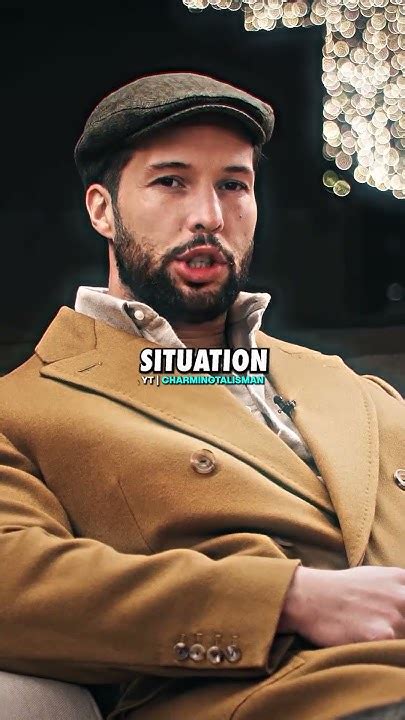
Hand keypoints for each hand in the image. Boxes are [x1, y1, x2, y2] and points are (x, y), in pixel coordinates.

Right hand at [277, 565, 404, 646]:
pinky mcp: (381, 636)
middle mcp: (402, 596)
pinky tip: (363, 642)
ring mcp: (393, 616)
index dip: (404, 615)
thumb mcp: (374, 577)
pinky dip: (380, 652)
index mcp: (401, 578)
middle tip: (382, 629)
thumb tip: (404, 604)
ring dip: (392, 642)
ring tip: (369, 634)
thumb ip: (396, 589)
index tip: (397, 621)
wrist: (308, 596)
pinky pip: (391, 652)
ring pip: (404, 639)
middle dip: (401, 629)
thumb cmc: (339, 589)